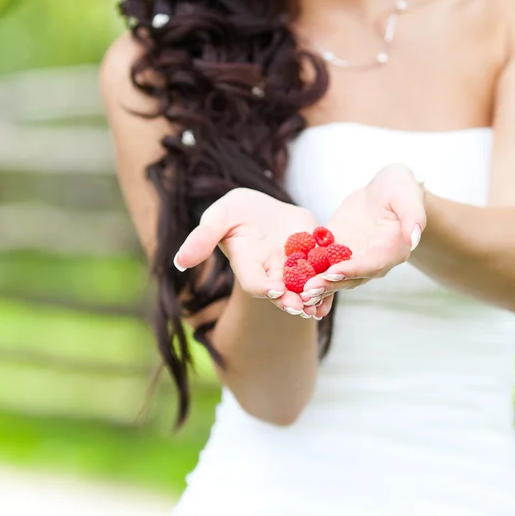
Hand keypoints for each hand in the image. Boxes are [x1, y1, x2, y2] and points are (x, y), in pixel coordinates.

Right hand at [174, 187, 328, 317]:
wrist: (263, 207)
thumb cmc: (236, 211)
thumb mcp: (218, 217)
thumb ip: (202, 239)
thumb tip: (180, 262)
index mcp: (248, 264)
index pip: (253, 282)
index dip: (262, 287)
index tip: (272, 291)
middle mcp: (271, 271)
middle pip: (281, 292)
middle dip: (290, 301)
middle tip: (300, 308)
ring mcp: (292, 267)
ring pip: (303, 288)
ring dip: (311, 299)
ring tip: (319, 308)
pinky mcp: (312, 257)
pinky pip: (321, 275)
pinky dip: (327, 285)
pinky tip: (335, 290)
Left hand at [301, 164, 426, 315]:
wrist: (385, 188)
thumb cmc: (401, 188)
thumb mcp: (408, 194)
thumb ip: (413, 216)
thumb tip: (414, 237)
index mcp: (392, 251)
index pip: (372, 265)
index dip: (353, 270)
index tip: (334, 273)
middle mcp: (372, 261)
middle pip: (350, 277)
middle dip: (328, 284)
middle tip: (307, 291)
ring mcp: (353, 257)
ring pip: (333, 275)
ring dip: (316, 283)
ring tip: (296, 290)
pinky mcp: (337, 250)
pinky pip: (321, 261)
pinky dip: (307, 268)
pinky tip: (289, 273)